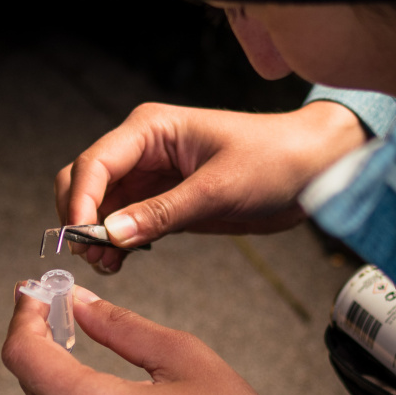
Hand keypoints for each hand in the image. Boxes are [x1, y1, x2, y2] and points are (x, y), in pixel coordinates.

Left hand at [3, 284, 268, 394]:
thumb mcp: (180, 356)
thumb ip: (118, 326)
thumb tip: (77, 303)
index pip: (23, 356)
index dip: (24, 318)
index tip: (35, 297)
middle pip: (30, 388)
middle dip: (41, 348)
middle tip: (62, 316)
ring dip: (55, 388)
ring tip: (82, 359)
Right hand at [55, 101, 366, 272]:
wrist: (315, 169)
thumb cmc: (274, 160)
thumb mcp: (219, 189)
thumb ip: (163, 212)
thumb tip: (111, 234)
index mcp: (151, 129)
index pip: (95, 162)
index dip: (80, 201)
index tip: (80, 237)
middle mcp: (143, 149)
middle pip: (85, 181)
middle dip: (80, 218)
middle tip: (93, 255)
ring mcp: (151, 177)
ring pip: (100, 206)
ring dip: (95, 235)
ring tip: (109, 265)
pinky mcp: (164, 201)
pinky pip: (123, 222)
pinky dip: (115, 242)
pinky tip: (121, 262)